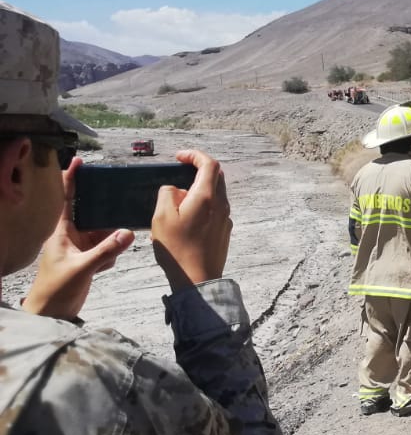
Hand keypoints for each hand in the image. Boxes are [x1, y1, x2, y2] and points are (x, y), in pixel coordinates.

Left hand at [22, 156, 134, 319]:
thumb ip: (106, 251)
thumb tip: (128, 233)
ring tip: (118, 241)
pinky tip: (106, 265)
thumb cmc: (56, 288)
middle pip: (90, 212)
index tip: (80, 162)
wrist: (53, 313)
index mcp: (60, 232)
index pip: (65, 199)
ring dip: (111, 237)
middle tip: (118, 197)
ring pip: (103, 232)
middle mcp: (71, 236)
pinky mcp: (89, 259)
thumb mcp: (82, 268)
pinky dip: (111, 254)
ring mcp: (80, 247)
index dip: (71, 180)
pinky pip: (107, 248)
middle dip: (104, 209)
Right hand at [151, 150, 232, 292]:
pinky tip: (185, 217)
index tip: (179, 157)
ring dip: (199, 188)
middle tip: (178, 173)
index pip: (209, 164)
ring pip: (216, 193)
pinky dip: (202, 203)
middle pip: (216, 177)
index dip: (194, 155)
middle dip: (198, 169)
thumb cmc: (177, 248)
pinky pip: (215, 209)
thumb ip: (167, 194)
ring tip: (177, 200)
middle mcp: (222, 205)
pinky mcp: (224, 231)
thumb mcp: (162, 216)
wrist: (198, 279)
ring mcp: (225, 218)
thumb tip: (175, 189)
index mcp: (207, 197)